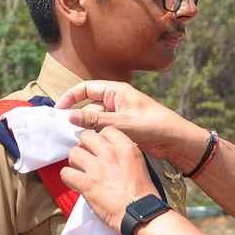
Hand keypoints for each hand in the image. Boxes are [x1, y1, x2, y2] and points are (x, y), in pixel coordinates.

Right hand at [56, 81, 209, 171]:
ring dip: (87, 129)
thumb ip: (95, 121)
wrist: (175, 141)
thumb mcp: (122, 123)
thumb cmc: (154, 126)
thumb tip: (70, 117)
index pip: (86, 88)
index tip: (59, 110)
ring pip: (95, 120)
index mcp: (117, 91)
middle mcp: (116, 101)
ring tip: (77, 141)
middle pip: (88, 106)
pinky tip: (90, 146)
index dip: (70, 97)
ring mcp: (119, 115)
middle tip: (65, 131)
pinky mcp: (123, 129)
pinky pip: (103, 130)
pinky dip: (96, 136)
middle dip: (77, 117)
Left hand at [61, 127, 158, 231]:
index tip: (99, 148)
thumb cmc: (142, 194)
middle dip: (84, 146)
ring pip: (73, 153)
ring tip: (80, 171)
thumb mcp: (139, 165)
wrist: (140, 213)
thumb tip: (109, 153)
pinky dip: (68, 178)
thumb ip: (123, 155)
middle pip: (86, 137)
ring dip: (75, 162)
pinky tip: (75, 182)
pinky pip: (66, 173)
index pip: (105, 131)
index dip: (99, 139)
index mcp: (126, 148)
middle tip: (86, 157)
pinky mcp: (86, 183)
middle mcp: (110, 153)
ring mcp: (97, 168)